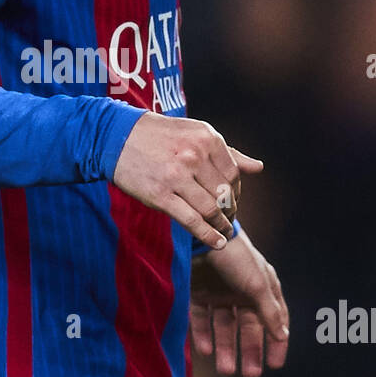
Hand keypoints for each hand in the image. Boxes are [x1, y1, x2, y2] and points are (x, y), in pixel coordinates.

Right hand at [112, 112, 262, 248]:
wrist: (116, 137)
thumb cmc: (160, 136)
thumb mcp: (196, 134)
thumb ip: (228, 152)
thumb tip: (259, 168)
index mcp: (207, 138)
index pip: (233, 174)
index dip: (236, 192)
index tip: (231, 200)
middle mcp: (194, 156)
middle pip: (224, 194)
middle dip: (229, 210)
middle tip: (227, 219)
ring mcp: (176, 176)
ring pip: (211, 209)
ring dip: (222, 225)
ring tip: (224, 232)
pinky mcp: (160, 196)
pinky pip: (192, 221)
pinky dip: (209, 235)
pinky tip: (218, 242)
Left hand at [189, 226, 289, 376]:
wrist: (201, 235)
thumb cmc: (236, 257)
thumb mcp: (257, 285)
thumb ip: (269, 312)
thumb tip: (282, 336)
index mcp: (262, 287)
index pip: (274, 320)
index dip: (276, 342)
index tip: (275, 365)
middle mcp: (242, 291)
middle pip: (248, 328)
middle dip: (249, 351)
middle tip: (250, 374)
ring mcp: (219, 292)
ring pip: (224, 327)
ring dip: (226, 348)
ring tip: (226, 370)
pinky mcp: (198, 292)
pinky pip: (201, 319)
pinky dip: (204, 335)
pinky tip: (206, 351)